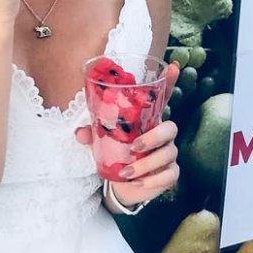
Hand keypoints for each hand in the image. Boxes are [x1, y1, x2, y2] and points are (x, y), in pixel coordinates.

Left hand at [75, 61, 180, 206]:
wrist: (122, 187)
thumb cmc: (116, 157)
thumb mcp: (102, 144)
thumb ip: (93, 135)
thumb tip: (80, 132)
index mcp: (147, 121)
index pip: (162, 99)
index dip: (170, 83)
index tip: (173, 66)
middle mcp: (162, 135)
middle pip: (170, 128)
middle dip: (153, 137)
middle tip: (134, 147)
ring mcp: (168, 153)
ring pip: (167, 154)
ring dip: (146, 164)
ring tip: (126, 173)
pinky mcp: (170, 173)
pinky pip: (168, 175)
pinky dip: (152, 181)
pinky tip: (138, 183)